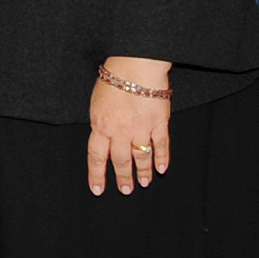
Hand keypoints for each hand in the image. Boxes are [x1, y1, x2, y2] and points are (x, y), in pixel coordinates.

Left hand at [87, 57, 171, 193]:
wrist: (135, 66)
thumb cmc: (113, 79)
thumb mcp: (96, 103)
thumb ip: (100, 123)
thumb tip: (103, 138)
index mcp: (100, 126)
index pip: (96, 157)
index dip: (97, 175)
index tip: (98, 190)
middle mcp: (120, 132)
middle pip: (121, 160)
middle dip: (123, 177)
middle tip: (126, 190)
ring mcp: (141, 128)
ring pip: (142, 156)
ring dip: (143, 172)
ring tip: (145, 183)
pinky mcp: (159, 123)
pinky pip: (161, 145)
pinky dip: (162, 158)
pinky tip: (163, 168)